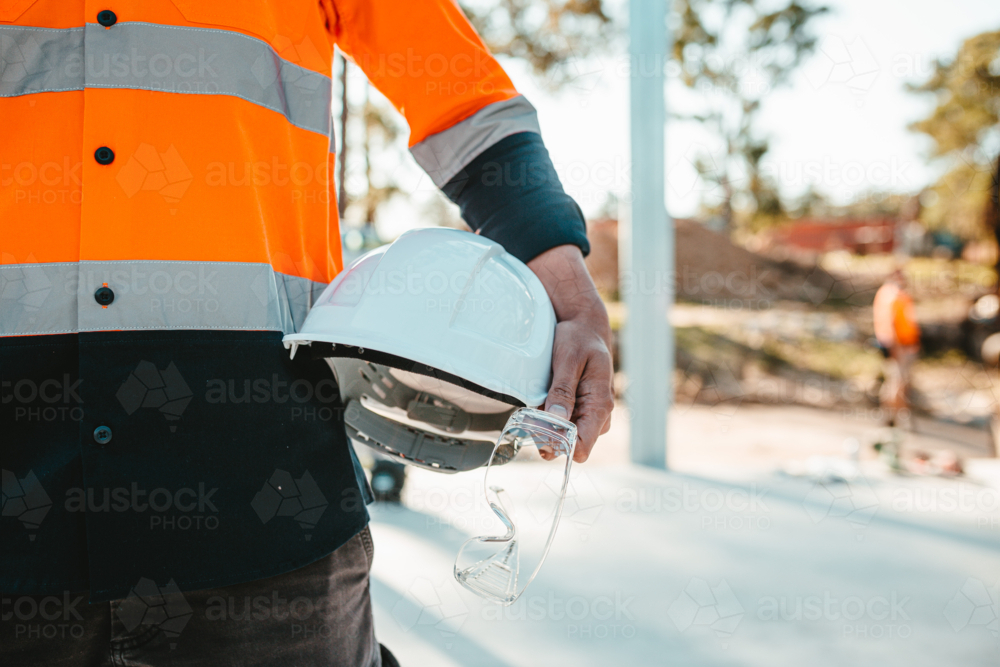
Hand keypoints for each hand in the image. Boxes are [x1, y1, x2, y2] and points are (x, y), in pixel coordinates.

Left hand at [527, 245, 613, 461]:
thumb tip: (557, 421)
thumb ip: (562, 390)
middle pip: (571, 445)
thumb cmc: (579, 339)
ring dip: (547, 426)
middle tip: (531, 414)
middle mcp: (599, 415)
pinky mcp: (580, 410)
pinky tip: (540, 402)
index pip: (582, 447)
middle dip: (549, 435)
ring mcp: (590, 414)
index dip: (559, 446)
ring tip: (536, 403)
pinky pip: (563, 425)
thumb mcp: (569, 360)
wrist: (585, 326)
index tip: (539, 433)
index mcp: (600, 405)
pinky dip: (548, 418)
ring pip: (565, 437)